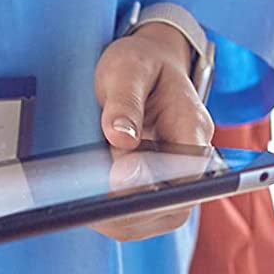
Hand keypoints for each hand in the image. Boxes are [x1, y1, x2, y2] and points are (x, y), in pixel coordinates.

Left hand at [91, 25, 213, 241]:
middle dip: (132, 212)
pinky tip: (85, 195)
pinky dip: (110, 208)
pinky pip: (136, 208)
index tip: (117, 175)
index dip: (156, 186)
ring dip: (118, 214)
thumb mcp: (128, 67)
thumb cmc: (141, 60)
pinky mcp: (152, 180)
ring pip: (154, 215)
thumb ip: (125, 101)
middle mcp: (188, 154)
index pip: (188, 174)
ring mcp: (172, 172)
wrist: (146, 59)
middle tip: (88, 203)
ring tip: (80, 198)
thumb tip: (121, 138)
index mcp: (193, 125)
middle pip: (174, 206)